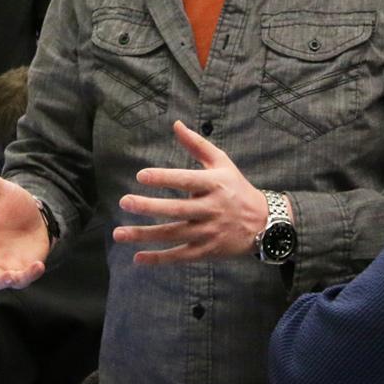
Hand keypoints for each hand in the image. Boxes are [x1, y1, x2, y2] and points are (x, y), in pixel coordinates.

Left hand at [113, 120, 269, 264]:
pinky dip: (159, 259)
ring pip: (173, 234)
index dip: (164, 178)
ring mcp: (209, 232)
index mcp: (214, 184)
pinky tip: (137, 258)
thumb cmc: (237, 188)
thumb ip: (197, 145)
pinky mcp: (207, 251)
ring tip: (118, 234)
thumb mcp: (222, 163)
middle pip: (177, 210)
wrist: (264, 223)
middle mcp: (212, 209)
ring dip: (145, 235)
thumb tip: (176, 125)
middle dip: (149, 207)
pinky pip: (180, 256)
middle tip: (124, 202)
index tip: (140, 175)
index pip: (186, 180)